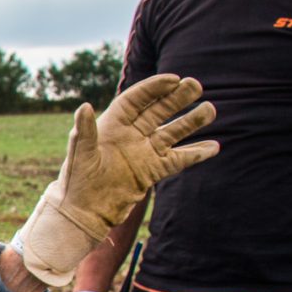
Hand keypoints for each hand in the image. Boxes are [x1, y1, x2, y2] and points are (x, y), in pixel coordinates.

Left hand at [18, 74, 217, 286]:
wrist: (85, 213)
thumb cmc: (77, 182)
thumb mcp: (79, 155)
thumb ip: (84, 131)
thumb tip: (83, 106)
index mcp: (112, 125)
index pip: (136, 100)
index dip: (153, 88)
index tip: (174, 79)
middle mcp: (130, 135)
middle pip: (158, 111)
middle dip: (177, 98)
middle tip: (196, 85)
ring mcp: (143, 152)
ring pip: (172, 132)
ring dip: (191, 122)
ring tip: (211, 110)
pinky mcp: (152, 171)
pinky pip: (178, 159)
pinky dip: (195, 154)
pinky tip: (214, 147)